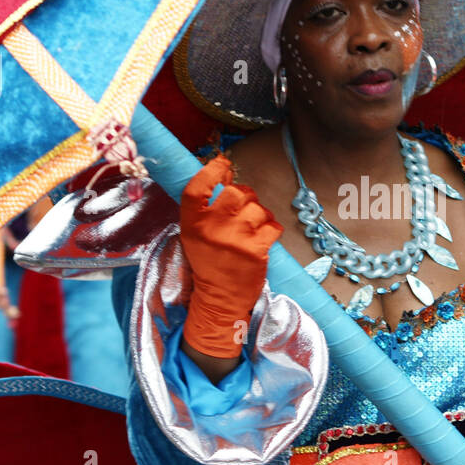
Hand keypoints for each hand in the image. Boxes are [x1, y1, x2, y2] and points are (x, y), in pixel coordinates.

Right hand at [179, 155, 283, 358]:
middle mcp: (212, 229)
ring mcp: (235, 239)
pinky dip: (272, 229)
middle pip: (235, 192)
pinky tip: (263, 239)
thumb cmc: (209, 263)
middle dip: (245, 196)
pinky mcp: (256, 251)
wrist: (219, 299)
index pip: (196, 187)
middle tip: (243, 209)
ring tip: (253, 229)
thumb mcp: (196, 234)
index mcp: (192, 224)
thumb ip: (206, 207)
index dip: (212, 170)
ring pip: (258, 208)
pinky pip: (272, 225)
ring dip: (260, 215)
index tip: (223, 165)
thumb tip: (226, 173)